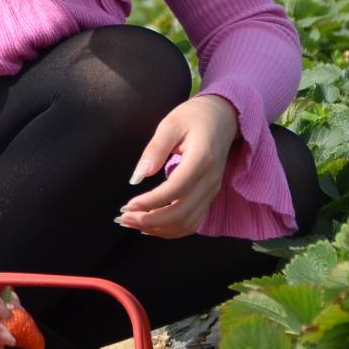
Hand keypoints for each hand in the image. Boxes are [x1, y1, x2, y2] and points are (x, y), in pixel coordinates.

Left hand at [117, 94, 237, 237]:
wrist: (224, 118)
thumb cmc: (195, 117)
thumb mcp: (171, 124)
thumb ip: (155, 150)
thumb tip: (137, 177)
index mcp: (202, 160)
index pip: (175, 190)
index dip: (150, 202)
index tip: (127, 205)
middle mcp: (210, 181)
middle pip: (181, 213)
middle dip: (149, 221)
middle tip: (123, 218)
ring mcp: (212, 192)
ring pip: (187, 223)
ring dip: (158, 229)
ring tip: (133, 222)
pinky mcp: (209, 197)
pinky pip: (192, 222)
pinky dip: (171, 230)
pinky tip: (151, 226)